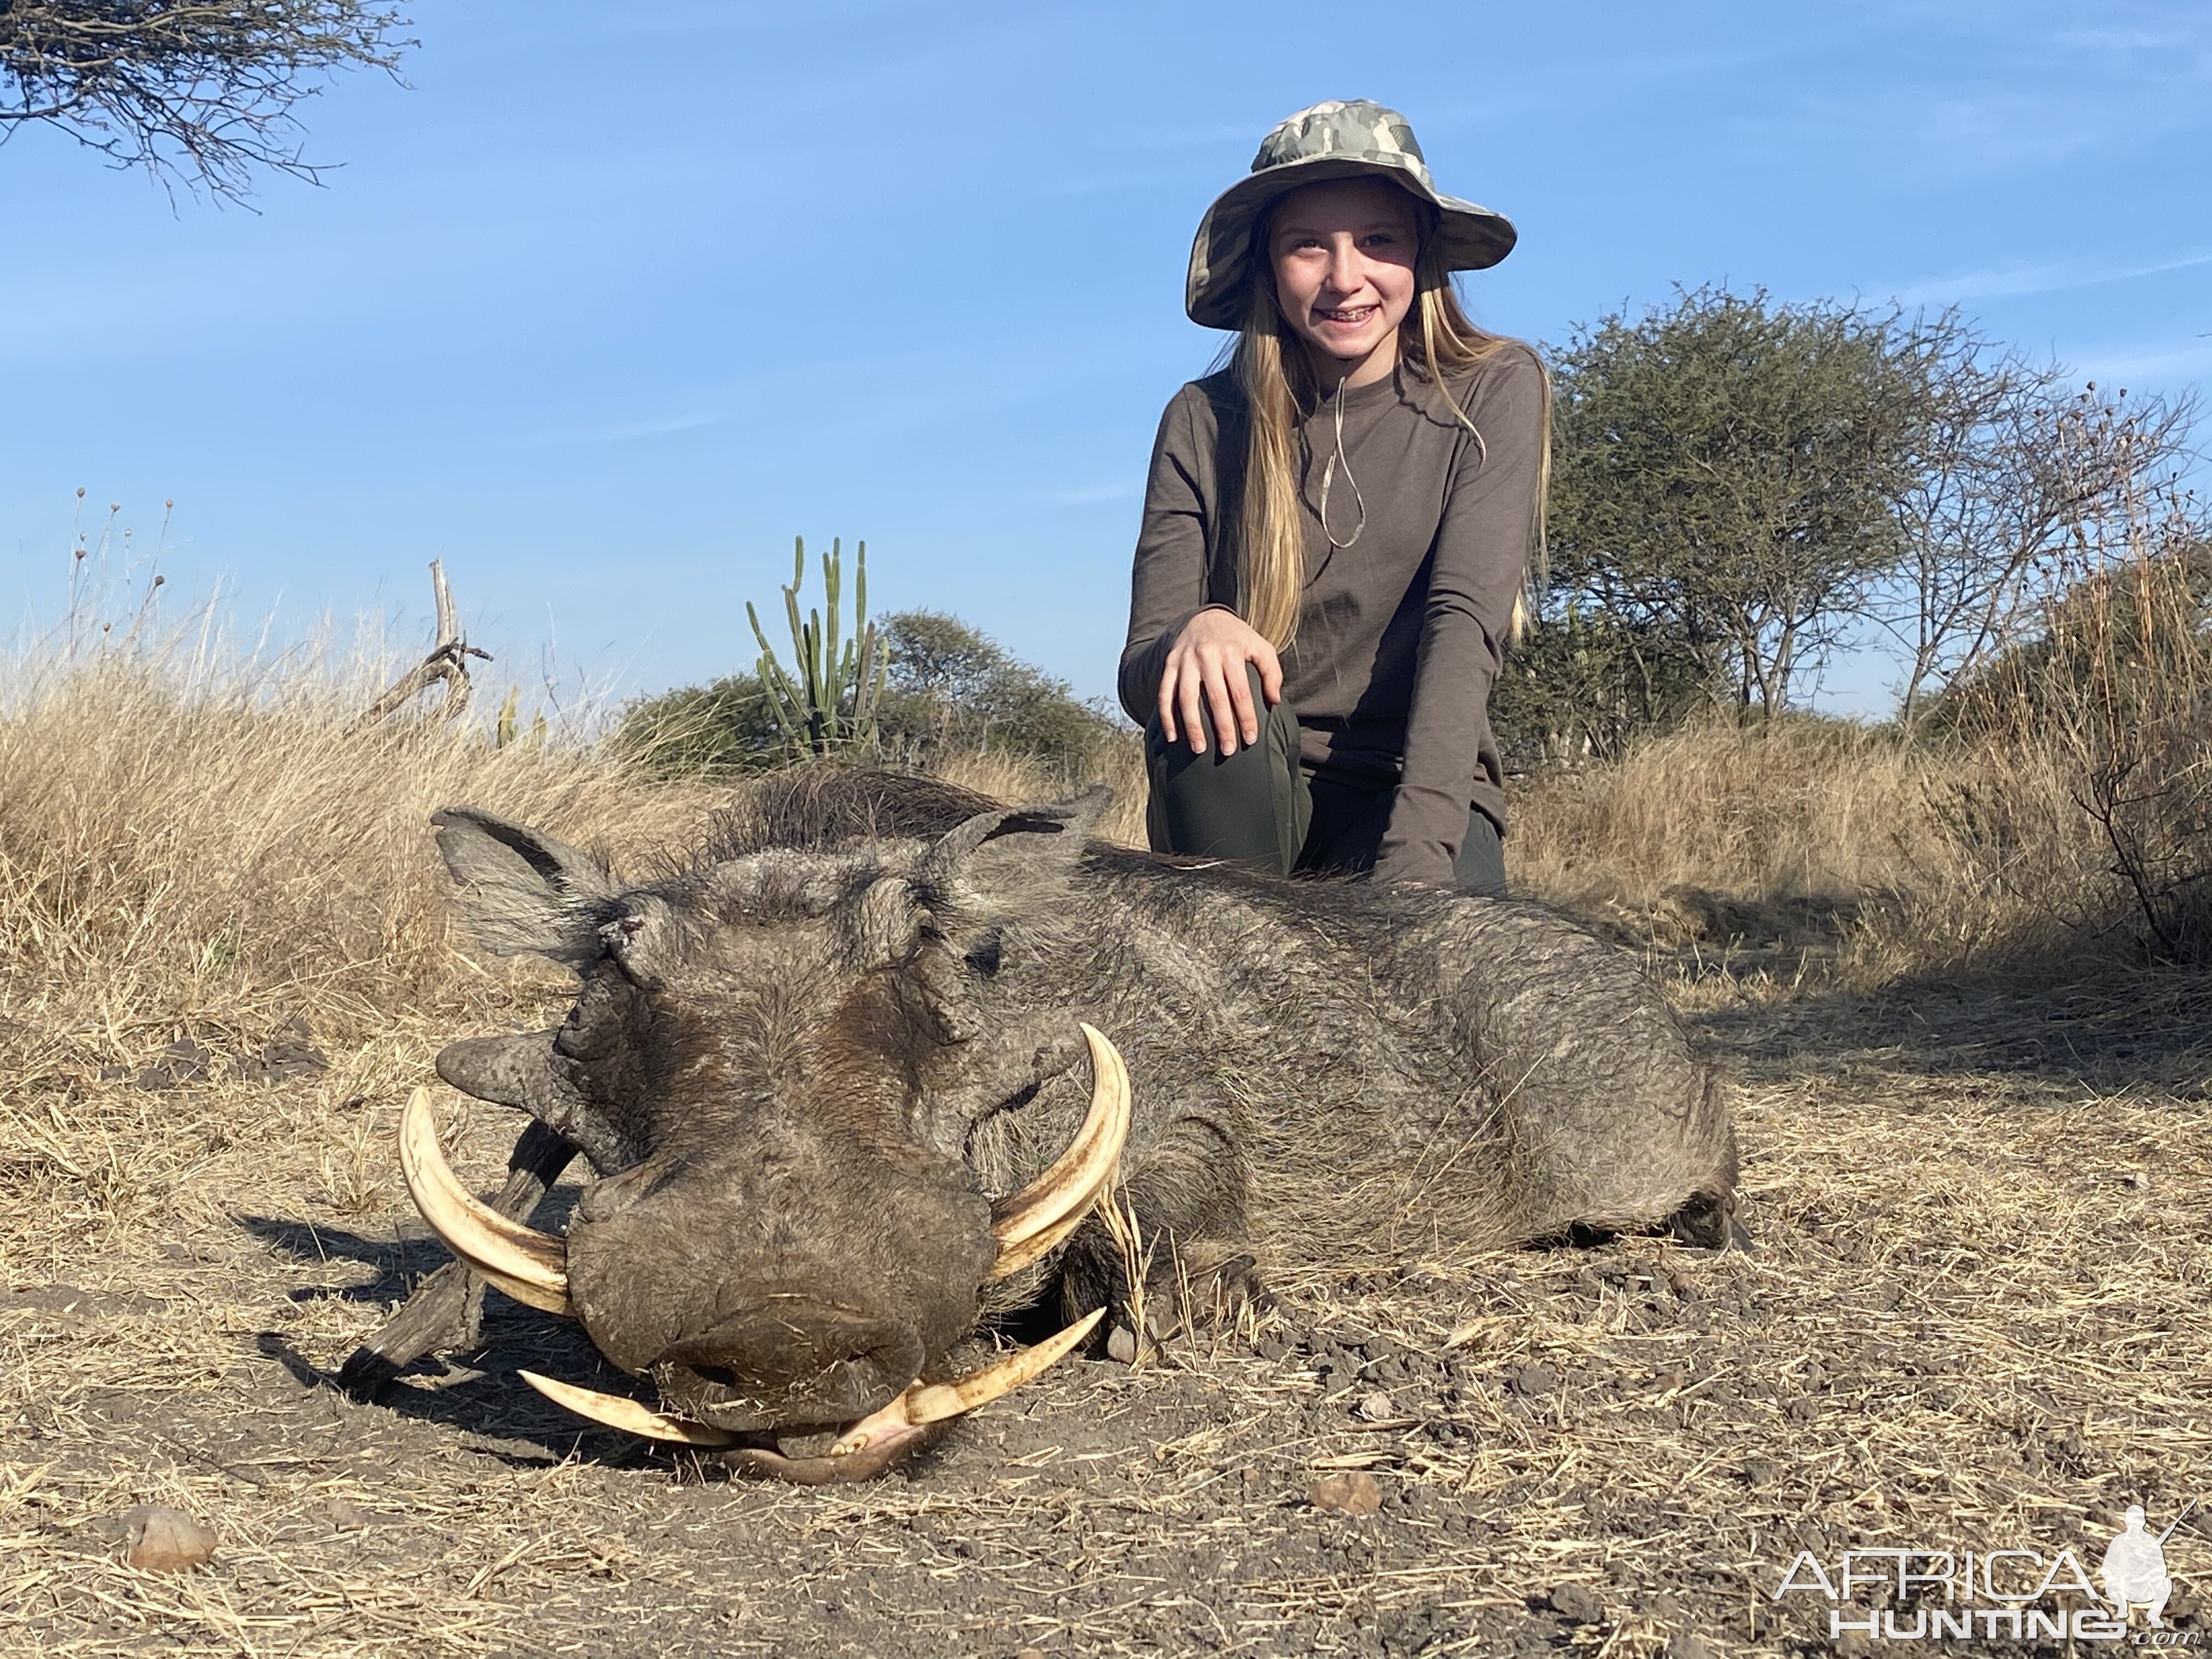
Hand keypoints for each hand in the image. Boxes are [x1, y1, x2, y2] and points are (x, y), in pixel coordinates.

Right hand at [1158, 608, 1282, 755]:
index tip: (1251, 739)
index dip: (1246, 717)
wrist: (1206, 617)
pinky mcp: (1169, 664)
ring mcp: (1185, 660)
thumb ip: (1272, 671)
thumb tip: (1274, 700)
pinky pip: (1164, 693)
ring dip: (1192, 726)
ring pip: (1187, 698)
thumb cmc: (1237, 639)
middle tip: (1228, 751)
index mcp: (1231, 651)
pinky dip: (1166, 716)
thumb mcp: (1260, 646)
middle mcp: (1206, 655)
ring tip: (1199, 749)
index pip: (1240, 691)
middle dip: (1222, 727)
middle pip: (1215, 698)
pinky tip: (1172, 737)